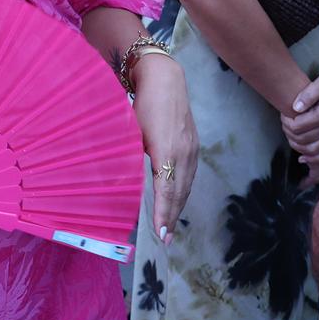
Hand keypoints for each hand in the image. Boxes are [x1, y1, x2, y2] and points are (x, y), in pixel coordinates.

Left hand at [132, 54, 196, 241]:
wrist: (166, 80)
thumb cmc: (143, 104)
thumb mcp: (133, 132)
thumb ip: (132, 159)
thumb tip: (125, 185)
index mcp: (168, 150)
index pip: (167, 190)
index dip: (164, 213)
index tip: (160, 233)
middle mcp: (184, 153)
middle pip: (179, 192)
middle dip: (172, 217)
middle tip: (165, 239)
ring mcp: (192, 149)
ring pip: (186, 185)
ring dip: (178, 207)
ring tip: (169, 226)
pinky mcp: (194, 145)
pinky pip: (189, 175)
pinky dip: (182, 191)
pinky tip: (176, 200)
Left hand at [281, 59, 318, 168]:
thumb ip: (307, 95)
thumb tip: (294, 108)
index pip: (297, 126)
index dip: (286, 122)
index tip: (283, 115)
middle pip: (302, 139)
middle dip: (289, 133)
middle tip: (285, 124)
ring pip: (313, 150)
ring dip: (298, 147)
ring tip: (291, 138)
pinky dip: (316, 158)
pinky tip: (305, 158)